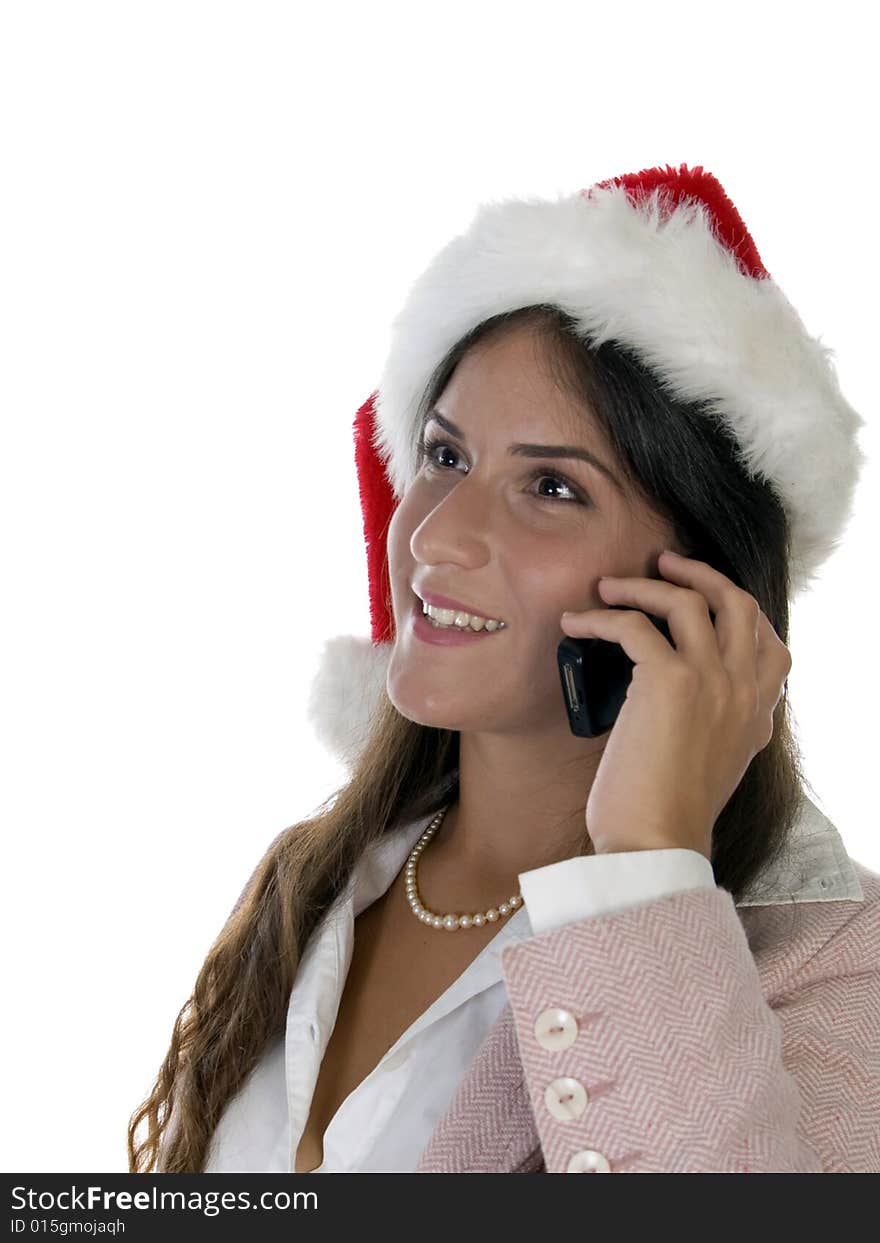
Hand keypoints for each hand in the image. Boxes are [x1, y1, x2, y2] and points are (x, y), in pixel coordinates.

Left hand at [560, 550, 791, 860]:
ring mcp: (713, 680)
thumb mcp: (712, 764)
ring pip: (687, 601)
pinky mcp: (670, 680)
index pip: (769, 642)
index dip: (734, 609)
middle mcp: (745, 690)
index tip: (700, 597)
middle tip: (663, 563)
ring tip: (606, 588)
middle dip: (700, 574)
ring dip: (642, 585)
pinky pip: (633, 624)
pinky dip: (600, 618)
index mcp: (758, 713)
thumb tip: (685, 696)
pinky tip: (575, 625)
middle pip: (738, 602)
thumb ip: (717, 724)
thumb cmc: (666, 813)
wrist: (655, 843)